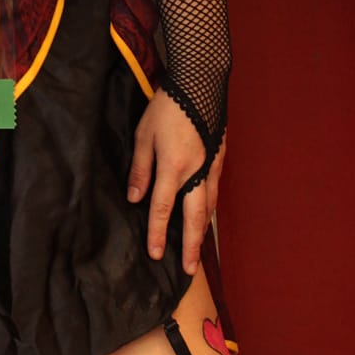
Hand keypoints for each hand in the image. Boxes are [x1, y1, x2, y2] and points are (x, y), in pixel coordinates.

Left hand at [126, 90, 225, 275]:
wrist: (201, 83)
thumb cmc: (168, 106)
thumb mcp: (143, 134)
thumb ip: (140, 168)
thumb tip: (134, 198)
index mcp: (174, 166)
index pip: (163, 208)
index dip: (158, 233)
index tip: (155, 254)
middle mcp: (196, 172)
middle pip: (194, 218)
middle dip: (190, 246)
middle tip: (188, 270)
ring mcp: (212, 167)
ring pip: (208, 208)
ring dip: (202, 232)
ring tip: (197, 252)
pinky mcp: (220, 160)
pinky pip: (214, 193)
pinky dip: (209, 212)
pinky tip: (205, 220)